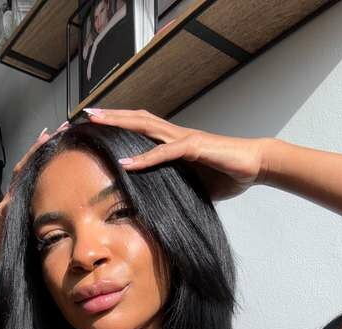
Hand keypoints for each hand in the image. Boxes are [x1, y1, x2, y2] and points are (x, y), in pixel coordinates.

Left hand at [0, 121, 69, 262]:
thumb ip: (4, 211)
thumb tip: (10, 200)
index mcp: (13, 193)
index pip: (25, 167)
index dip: (34, 152)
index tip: (46, 136)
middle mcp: (20, 192)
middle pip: (34, 164)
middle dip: (47, 147)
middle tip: (63, 132)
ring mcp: (25, 199)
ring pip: (39, 174)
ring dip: (50, 158)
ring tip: (65, 143)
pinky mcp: (29, 209)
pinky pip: (42, 189)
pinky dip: (51, 177)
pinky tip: (62, 173)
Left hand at [83, 108, 272, 201]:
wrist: (255, 165)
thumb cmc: (226, 173)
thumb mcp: (193, 184)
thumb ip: (175, 185)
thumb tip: (160, 201)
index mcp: (173, 142)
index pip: (140, 129)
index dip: (119, 125)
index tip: (96, 127)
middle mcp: (175, 135)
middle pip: (136, 120)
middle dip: (111, 116)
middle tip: (86, 114)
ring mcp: (184, 139)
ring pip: (145, 127)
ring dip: (120, 124)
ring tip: (97, 122)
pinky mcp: (195, 148)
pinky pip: (165, 153)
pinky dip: (145, 159)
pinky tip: (126, 163)